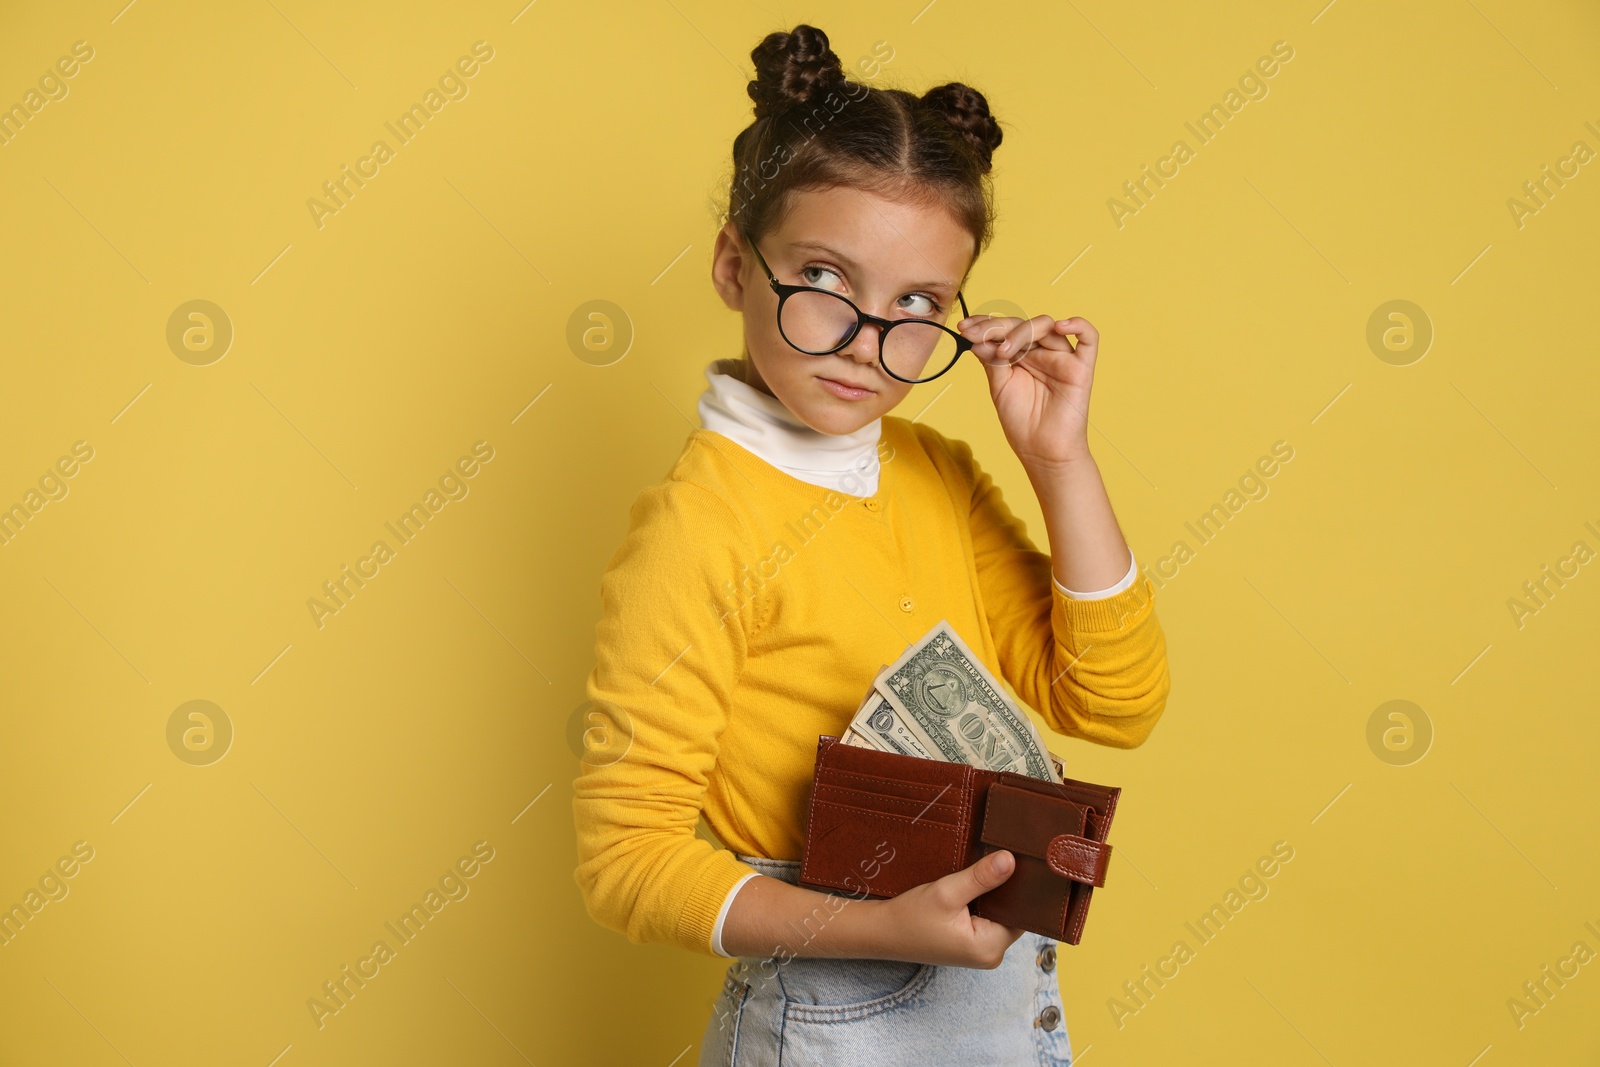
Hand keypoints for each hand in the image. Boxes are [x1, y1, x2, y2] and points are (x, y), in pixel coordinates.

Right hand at [873, 849, 1025, 968]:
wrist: (882, 932)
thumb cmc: (910, 917)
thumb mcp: (947, 892)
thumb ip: (980, 877)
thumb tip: (1010, 860)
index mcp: (990, 948)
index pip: (1022, 914)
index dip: (1022, 887)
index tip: (1022, 862)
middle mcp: (991, 954)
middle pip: (1013, 914)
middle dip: (1007, 889)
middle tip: (1004, 857)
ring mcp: (981, 950)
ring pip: (999, 914)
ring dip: (993, 894)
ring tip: (989, 867)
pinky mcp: (971, 943)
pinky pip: (987, 918)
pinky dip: (983, 901)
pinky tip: (976, 883)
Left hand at [958, 313, 1099, 469]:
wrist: (1041, 452)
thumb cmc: (1022, 422)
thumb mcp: (999, 387)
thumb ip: (992, 360)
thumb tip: (978, 337)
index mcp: (1021, 354)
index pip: (1005, 329)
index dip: (985, 325)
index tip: (963, 328)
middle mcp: (1041, 352)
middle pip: (1022, 324)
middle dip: (995, 327)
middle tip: (974, 336)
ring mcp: (1061, 357)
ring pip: (1046, 326)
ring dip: (1021, 331)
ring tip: (1004, 352)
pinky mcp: (1081, 367)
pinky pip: (1089, 338)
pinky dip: (1079, 325)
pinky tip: (1061, 325)